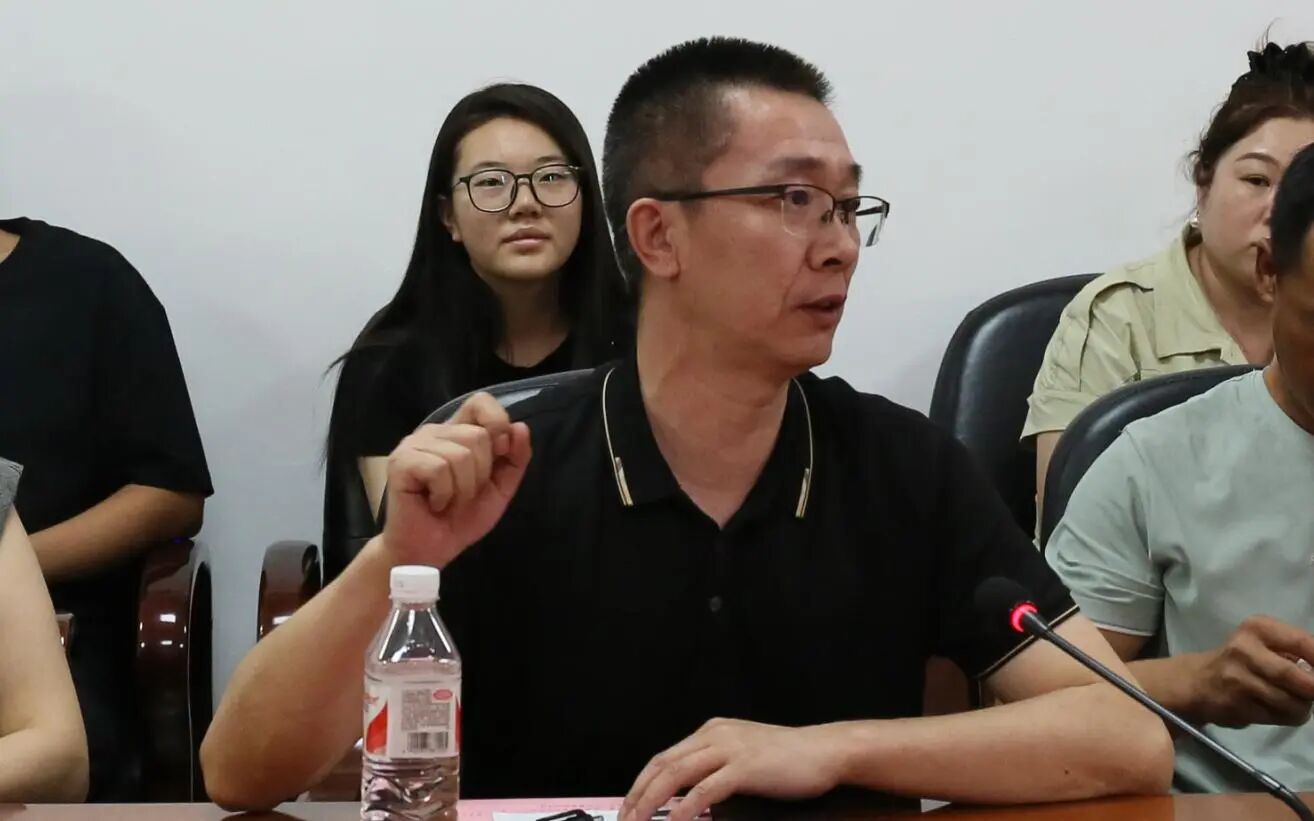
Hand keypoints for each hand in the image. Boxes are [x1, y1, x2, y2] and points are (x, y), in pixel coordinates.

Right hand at [380, 392, 530, 567]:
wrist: (431, 551)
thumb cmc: (461, 519)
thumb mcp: (500, 488)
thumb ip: (515, 459)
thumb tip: (520, 428)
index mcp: (457, 431)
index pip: (481, 402)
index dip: (497, 423)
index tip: (500, 453)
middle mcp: (434, 431)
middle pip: (477, 435)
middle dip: (481, 474)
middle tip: (464, 494)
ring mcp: (414, 444)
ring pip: (461, 454)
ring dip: (463, 489)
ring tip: (448, 501)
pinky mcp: (401, 462)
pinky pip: (440, 469)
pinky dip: (445, 494)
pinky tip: (434, 504)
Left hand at [620, 719, 843, 820]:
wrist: (824, 751)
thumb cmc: (788, 758)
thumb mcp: (743, 754)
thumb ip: (715, 764)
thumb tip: (687, 792)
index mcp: (712, 731)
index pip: (664, 757)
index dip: (641, 783)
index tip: (628, 807)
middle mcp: (715, 734)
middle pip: (663, 765)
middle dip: (638, 794)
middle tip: (625, 819)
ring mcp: (729, 749)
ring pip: (677, 774)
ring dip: (652, 801)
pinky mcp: (745, 767)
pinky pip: (706, 789)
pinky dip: (685, 807)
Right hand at [1191, 615, 1313, 727]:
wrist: (1197, 682)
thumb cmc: (1241, 660)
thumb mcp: (1265, 643)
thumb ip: (1297, 653)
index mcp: (1258, 628)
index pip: (1304, 643)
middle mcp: (1245, 650)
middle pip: (1303, 680)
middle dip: (1313, 690)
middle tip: (1311, 691)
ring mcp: (1238, 679)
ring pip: (1293, 703)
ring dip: (1301, 707)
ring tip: (1292, 701)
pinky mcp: (1236, 705)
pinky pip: (1278, 717)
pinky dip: (1286, 716)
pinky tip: (1275, 708)